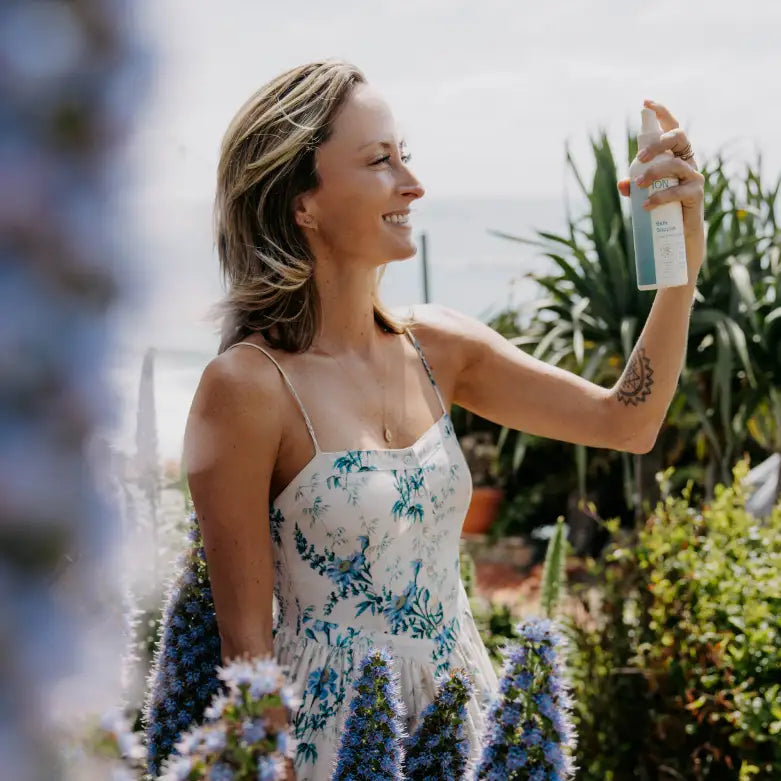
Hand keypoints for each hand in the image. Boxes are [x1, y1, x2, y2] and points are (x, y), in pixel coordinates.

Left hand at [617, 99, 704, 281]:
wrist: (678, 238)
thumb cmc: (660, 209)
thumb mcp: (643, 195)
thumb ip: (632, 186)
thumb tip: (621, 183)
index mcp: (675, 155)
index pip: (672, 127)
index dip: (662, 113)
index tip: (646, 103)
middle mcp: (688, 161)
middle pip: (679, 137)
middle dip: (658, 142)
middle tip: (638, 159)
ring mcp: (694, 178)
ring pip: (677, 164)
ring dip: (654, 172)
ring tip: (637, 186)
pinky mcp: (695, 196)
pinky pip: (680, 191)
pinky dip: (660, 196)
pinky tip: (646, 205)